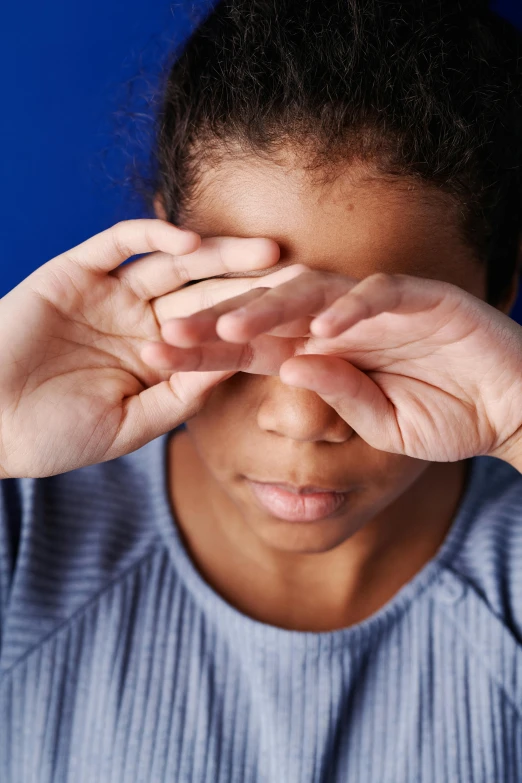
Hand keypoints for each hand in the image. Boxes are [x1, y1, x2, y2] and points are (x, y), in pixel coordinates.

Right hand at [0, 219, 293, 477]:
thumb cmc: (55, 434)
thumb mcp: (131, 424)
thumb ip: (183, 394)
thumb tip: (240, 366)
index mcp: (159, 355)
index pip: (217, 333)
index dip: (257, 327)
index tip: (304, 326)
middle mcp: (141, 318)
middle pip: (206, 292)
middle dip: (251, 285)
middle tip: (302, 277)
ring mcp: (110, 292)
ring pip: (173, 263)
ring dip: (218, 255)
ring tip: (265, 254)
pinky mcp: (75, 270)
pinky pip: (118, 243)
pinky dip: (152, 237)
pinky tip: (190, 242)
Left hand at [161, 268, 521, 464]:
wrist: (513, 409)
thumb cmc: (446, 415)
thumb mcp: (381, 425)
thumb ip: (336, 398)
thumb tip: (288, 369)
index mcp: (324, 350)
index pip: (254, 347)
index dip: (205, 354)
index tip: (158, 361)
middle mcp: (342, 320)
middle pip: (269, 312)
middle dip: (216, 323)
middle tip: (166, 335)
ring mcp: (381, 305)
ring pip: (315, 293)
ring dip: (272, 309)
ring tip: (229, 327)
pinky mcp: (426, 297)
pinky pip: (383, 296)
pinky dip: (354, 310)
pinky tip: (324, 329)